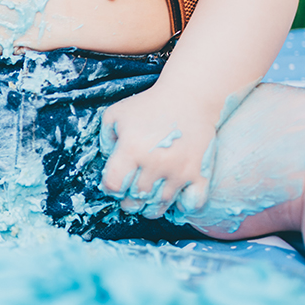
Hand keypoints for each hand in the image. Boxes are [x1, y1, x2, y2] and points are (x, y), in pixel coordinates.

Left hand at [98, 86, 219, 219]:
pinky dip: (183, 207)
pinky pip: (192, 205)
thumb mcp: (116, 114)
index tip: (115, 182)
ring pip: (159, 206)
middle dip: (128, 200)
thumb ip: (104, 139)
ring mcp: (178, 170)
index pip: (113, 185)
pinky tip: (176, 198)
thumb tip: (107, 162)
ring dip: (150, 207)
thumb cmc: (149, 106)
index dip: (111, 187)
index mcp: (131, 149)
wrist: (190, 97)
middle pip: (135, 199)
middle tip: (130, 193)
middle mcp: (155, 163)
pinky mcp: (199, 173)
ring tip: (148, 198)